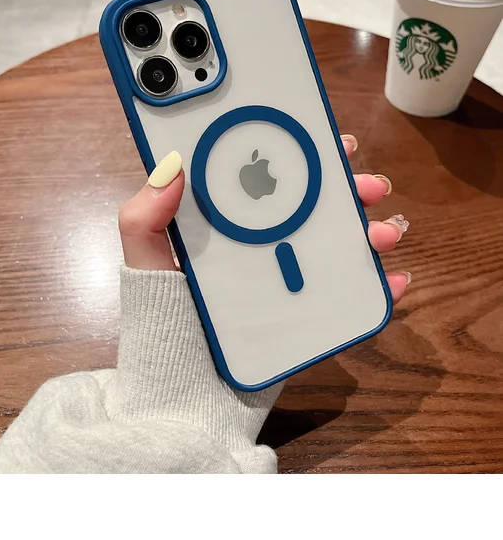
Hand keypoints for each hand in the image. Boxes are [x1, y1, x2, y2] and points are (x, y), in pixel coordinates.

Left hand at [119, 138, 409, 302]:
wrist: (186, 397)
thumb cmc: (163, 323)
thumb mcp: (147, 265)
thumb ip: (145, 218)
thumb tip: (173, 162)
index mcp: (227, 227)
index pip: (267, 179)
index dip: (302, 156)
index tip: (332, 142)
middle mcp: (261, 247)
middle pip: (313, 207)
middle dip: (348, 190)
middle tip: (370, 186)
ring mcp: (286, 281)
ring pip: (337, 245)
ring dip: (369, 232)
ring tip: (384, 233)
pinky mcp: (305, 314)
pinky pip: (348, 294)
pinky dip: (377, 284)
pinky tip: (395, 277)